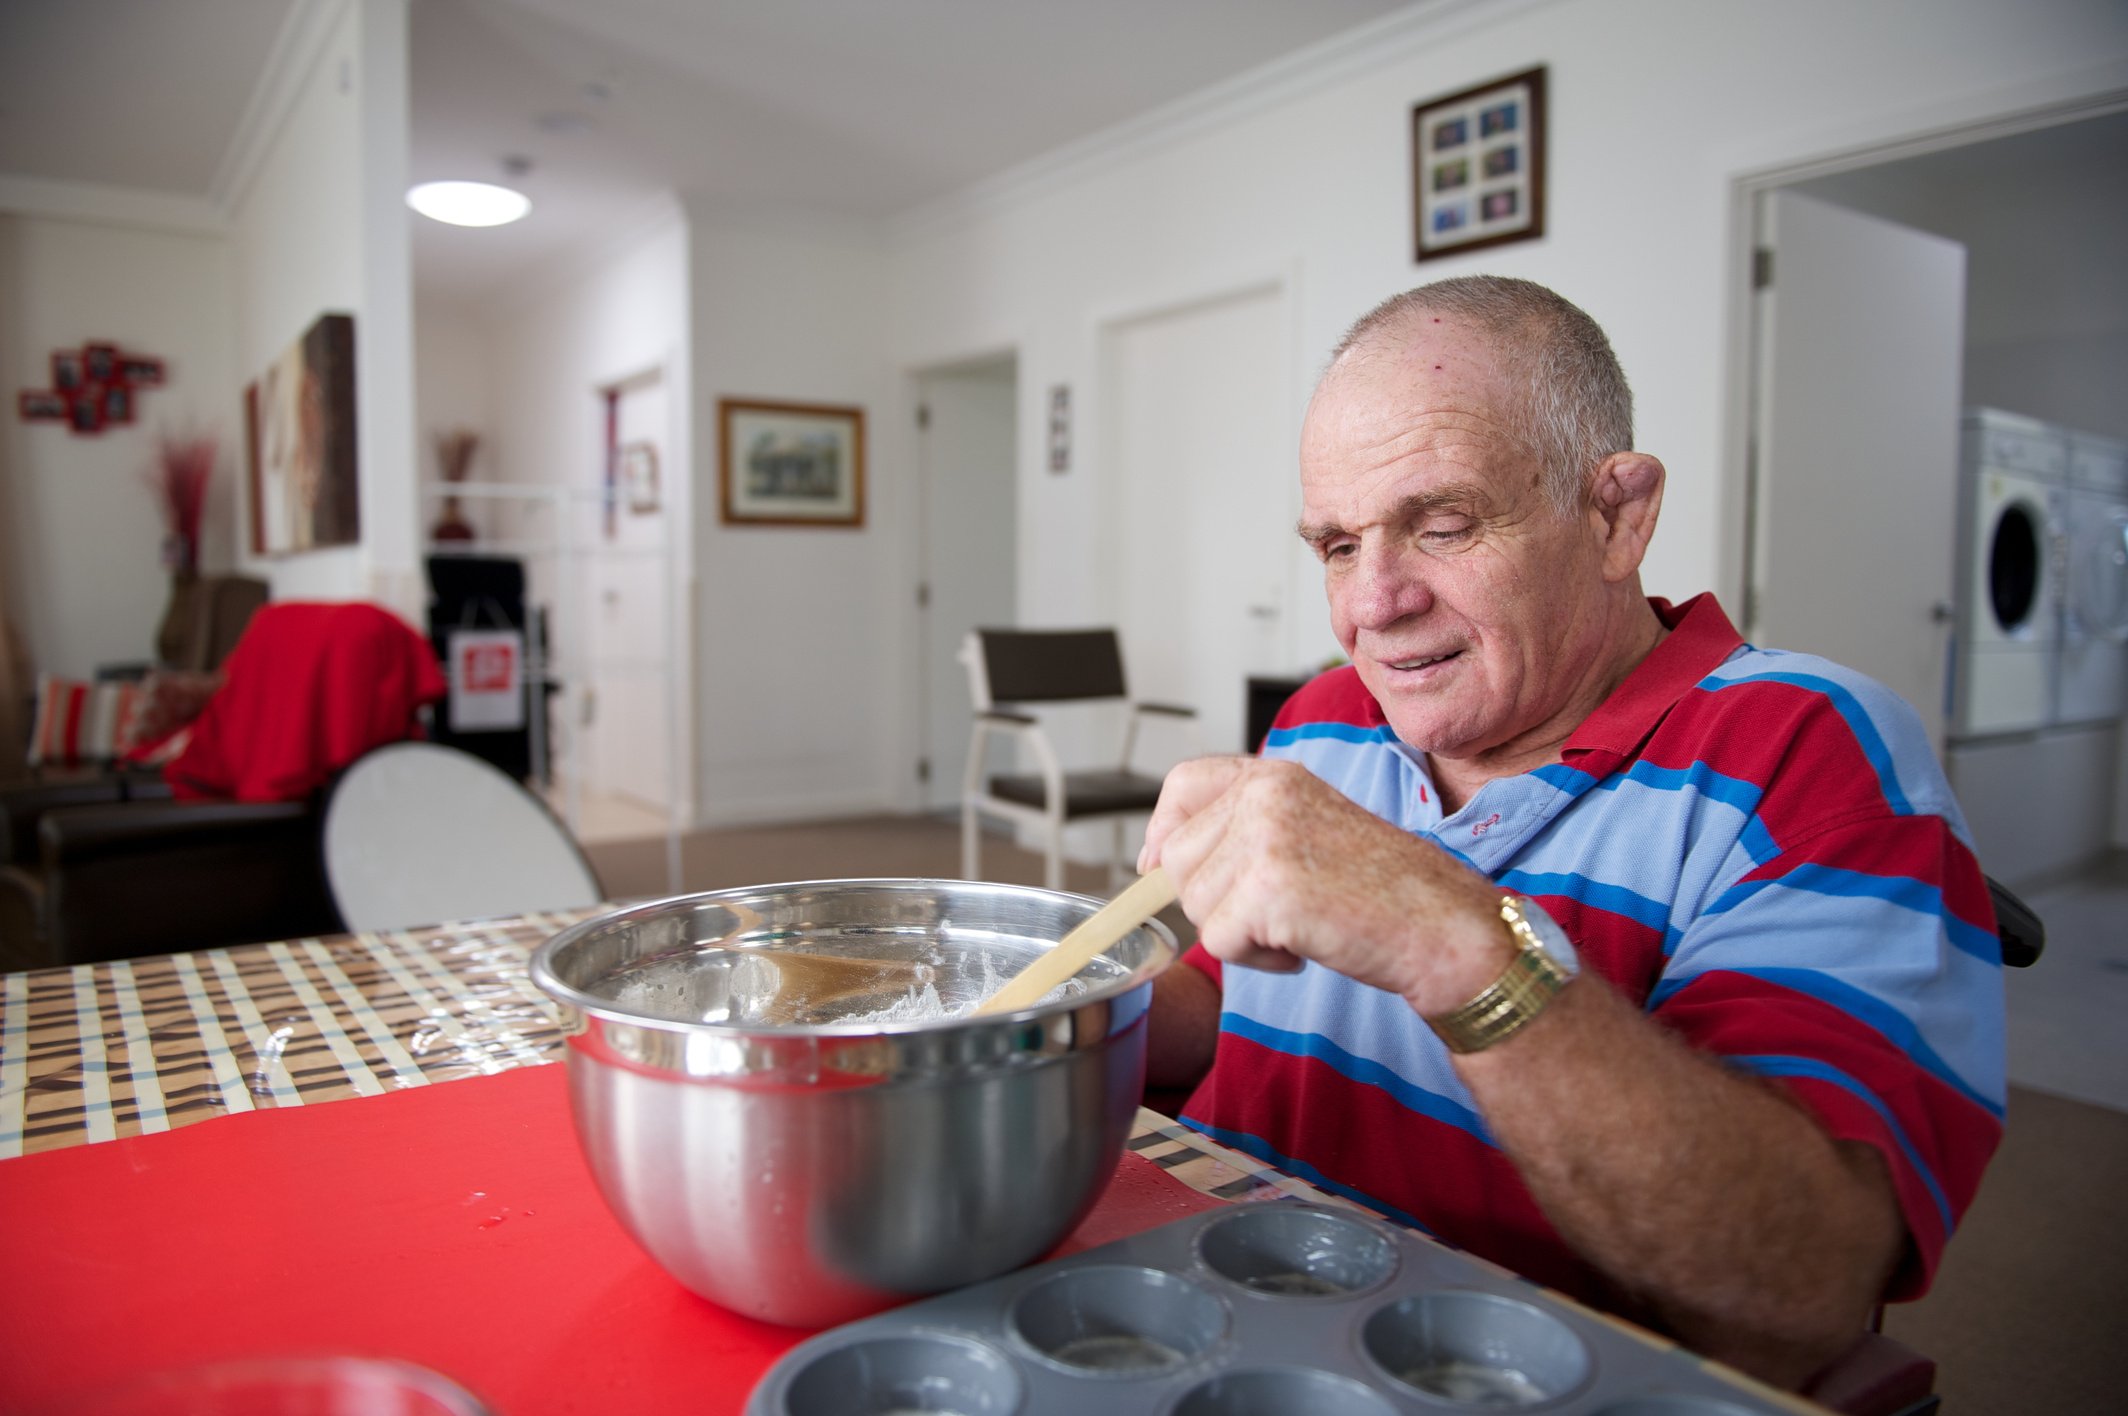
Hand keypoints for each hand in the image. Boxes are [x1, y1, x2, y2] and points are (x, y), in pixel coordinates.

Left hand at [1138, 757, 1511, 1013]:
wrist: (1442, 926)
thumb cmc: (1382, 889)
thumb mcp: (1309, 829)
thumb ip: (1244, 828)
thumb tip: (1157, 859)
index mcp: (1276, 775)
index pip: (1183, 783)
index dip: (1162, 829)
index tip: (1158, 866)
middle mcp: (1266, 796)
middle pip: (1177, 857)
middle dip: (1211, 898)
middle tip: (1272, 910)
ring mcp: (1266, 840)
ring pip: (1195, 904)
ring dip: (1239, 933)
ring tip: (1299, 923)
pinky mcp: (1268, 890)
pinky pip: (1220, 941)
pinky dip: (1257, 959)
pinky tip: (1305, 945)